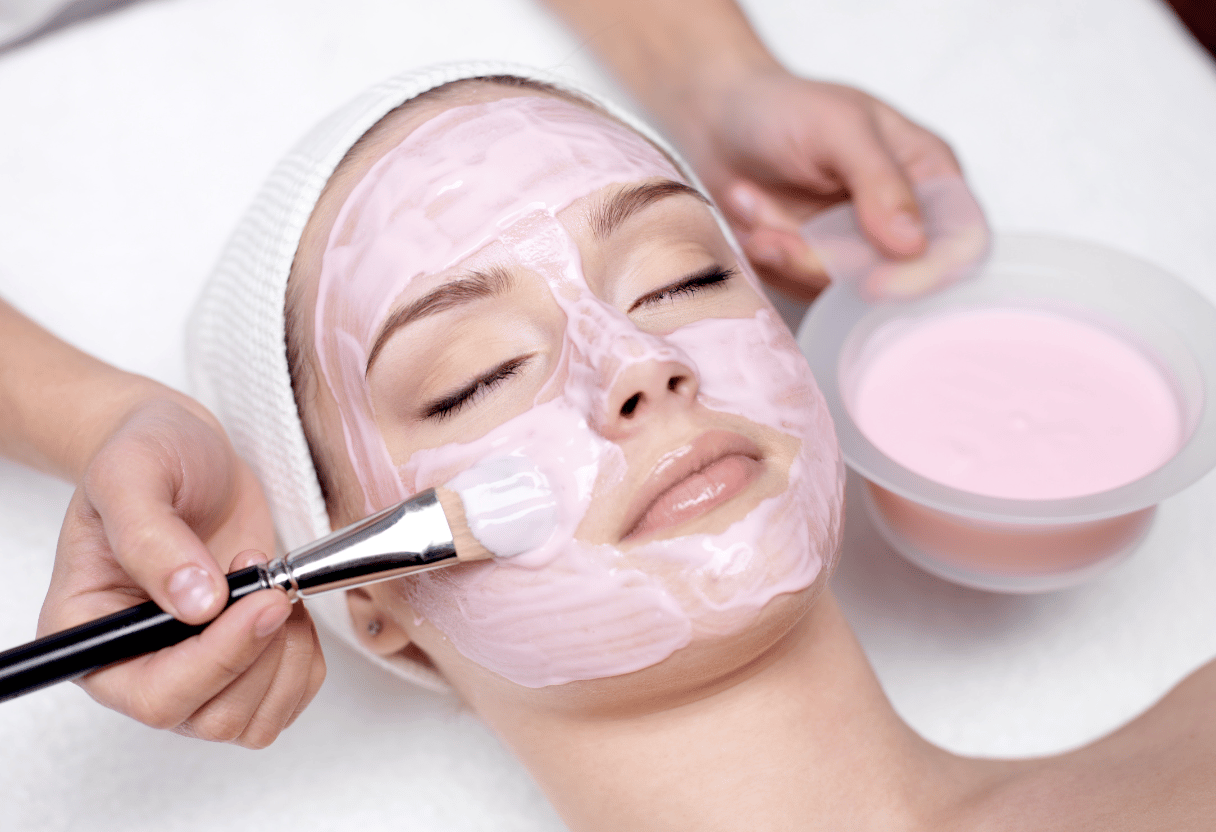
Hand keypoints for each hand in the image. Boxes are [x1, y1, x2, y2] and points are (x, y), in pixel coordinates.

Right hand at [37, 396, 324, 746]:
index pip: (156, 695)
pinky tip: (288, 606)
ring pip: (254, 718)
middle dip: (261, 653)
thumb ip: (151, 538)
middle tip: (269, 584)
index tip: (262, 603)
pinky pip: (286, 698)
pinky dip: (304, 660)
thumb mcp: (131, 475)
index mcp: (91, 639)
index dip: (218, 660)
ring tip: (273, 587)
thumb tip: (196, 604)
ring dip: (286, 657)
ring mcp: (191, 672)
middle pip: (212, 716)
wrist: (187, 448)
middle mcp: (136, 669)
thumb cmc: (147, 456)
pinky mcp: (239, 663)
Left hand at [670, 67, 963, 299]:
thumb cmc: (784, 109)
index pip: (960, 245)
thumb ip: (880, 181)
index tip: (872, 283)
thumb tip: (912, 245)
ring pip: (838, 288)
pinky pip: (799, 287)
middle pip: (891, 279)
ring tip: (747, 199)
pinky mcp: (815, 268)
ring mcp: (857, 249)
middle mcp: (902, 220)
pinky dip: (767, 255)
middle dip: (822, 259)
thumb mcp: (838, 128)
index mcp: (930, 177)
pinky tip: (747, 211)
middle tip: (769, 232)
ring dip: (784, 251)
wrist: (718, 119)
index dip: (926, 274)